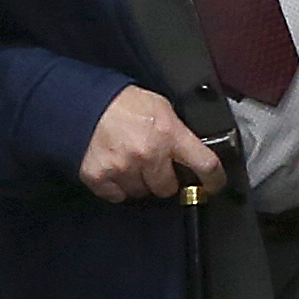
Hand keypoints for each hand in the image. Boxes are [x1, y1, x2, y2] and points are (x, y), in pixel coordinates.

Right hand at [79, 85, 226, 203]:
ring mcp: (123, 168)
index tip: (214, 185)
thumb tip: (192, 151)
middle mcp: (148, 155)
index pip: (205, 164)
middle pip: (168, 188)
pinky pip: (118, 196)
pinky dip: (118, 187)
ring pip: (142, 193)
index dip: (214, 179)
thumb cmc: (124, 103)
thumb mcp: (162, 108)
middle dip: (164, 179)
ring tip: (131, 162)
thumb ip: (178, 131)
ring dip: (140, 182)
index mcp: (169, 135)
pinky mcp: (100, 178)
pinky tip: (116, 169)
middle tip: (155, 165)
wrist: (84, 103)